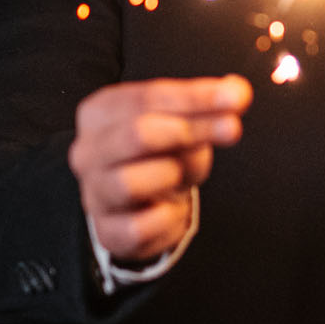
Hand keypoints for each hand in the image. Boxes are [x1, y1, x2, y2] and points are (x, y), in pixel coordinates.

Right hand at [68, 75, 252, 263]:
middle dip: (191, 130)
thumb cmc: (163, 151)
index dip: (196, 97)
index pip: (147, 97)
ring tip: (181, 175)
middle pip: (138, 134)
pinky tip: (175, 208)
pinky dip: (169, 218)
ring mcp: (94, 193)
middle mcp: (88, 152)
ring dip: (171, 175)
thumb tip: (236, 92)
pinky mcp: (108, 231)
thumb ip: (210, 103)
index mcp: (101, 112)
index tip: (236, 99)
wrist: (146, 201)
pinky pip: (140, 227)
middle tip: (232, 129)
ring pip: (129, 182)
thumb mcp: (186, 120)